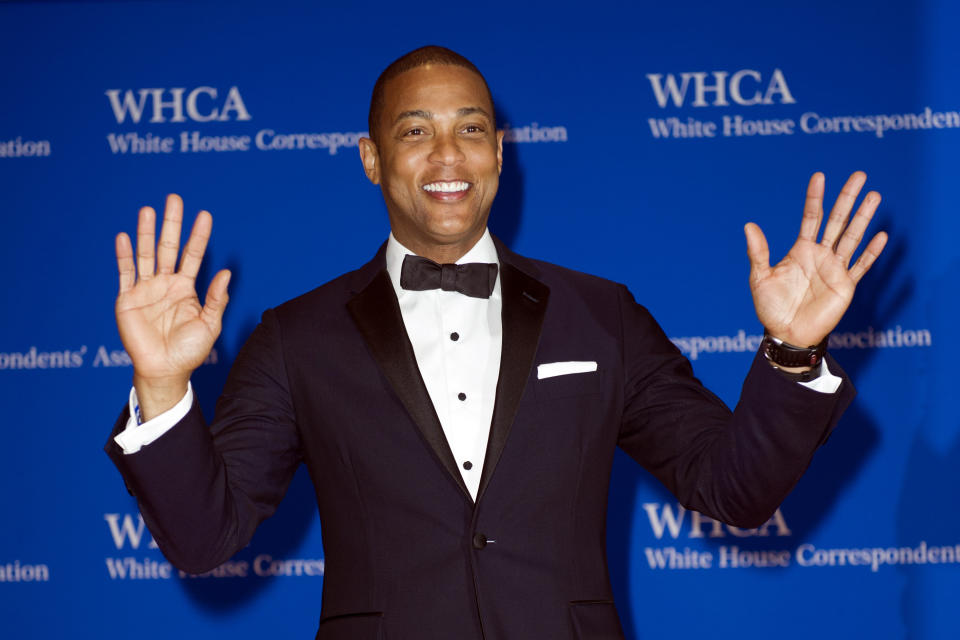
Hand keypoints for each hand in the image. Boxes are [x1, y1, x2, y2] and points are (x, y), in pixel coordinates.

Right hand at [115, 194, 230, 418]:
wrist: (165, 370)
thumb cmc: (190, 351)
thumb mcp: (210, 324)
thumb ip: (217, 299)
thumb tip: (226, 272)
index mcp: (186, 288)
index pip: (193, 255)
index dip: (199, 236)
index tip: (205, 215)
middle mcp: (165, 284)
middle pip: (168, 247)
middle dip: (172, 224)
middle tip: (175, 199)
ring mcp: (146, 289)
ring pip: (146, 254)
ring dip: (146, 233)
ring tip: (148, 210)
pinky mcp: (128, 299)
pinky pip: (126, 273)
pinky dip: (124, 256)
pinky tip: (124, 237)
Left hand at [745, 171, 886, 348]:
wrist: (786, 333)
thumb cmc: (771, 307)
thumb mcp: (760, 277)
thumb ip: (758, 252)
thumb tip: (748, 225)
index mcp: (801, 250)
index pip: (811, 217)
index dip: (815, 198)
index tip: (819, 177)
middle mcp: (820, 255)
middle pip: (837, 220)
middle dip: (847, 198)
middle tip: (859, 174)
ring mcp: (835, 269)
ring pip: (852, 237)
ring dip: (863, 218)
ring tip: (874, 196)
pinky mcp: (845, 286)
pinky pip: (861, 266)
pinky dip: (871, 252)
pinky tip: (880, 235)